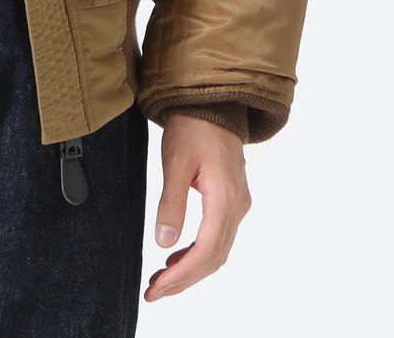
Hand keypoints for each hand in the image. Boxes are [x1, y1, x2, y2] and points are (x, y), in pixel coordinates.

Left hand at [144, 113, 250, 301]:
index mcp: (224, 198)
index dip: (182, 275)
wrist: (212, 102)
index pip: (206, 251)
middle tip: (155, 290)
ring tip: (162, 277)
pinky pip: (219, 236)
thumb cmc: (192, 127)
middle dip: (185, 278)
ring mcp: (238, 202)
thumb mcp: (175, 162)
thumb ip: (171, 203)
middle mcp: (237, 205)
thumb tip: (164, 242)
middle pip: (214, 257)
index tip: (157, 287)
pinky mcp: (233, 198)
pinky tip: (178, 254)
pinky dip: (199, 252)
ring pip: (218, 249)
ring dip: (192, 268)